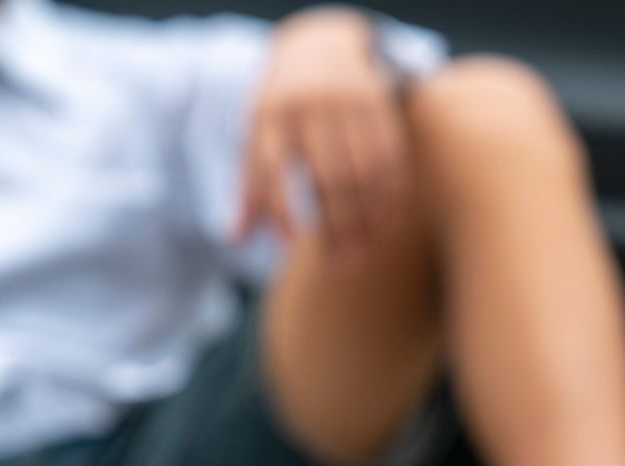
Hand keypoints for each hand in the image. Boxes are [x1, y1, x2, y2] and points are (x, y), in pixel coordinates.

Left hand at [237, 7, 408, 260]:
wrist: (321, 44)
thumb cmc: (281, 106)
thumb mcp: (256, 134)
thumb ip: (249, 187)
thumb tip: (233, 240)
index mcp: (270, 115)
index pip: (273, 169)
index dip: (281, 210)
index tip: (291, 247)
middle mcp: (310, 105)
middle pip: (327, 177)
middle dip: (336, 225)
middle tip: (341, 262)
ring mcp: (348, 101)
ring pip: (363, 171)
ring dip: (366, 217)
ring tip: (363, 251)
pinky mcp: (379, 101)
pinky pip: (390, 156)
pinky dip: (390, 194)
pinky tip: (385, 222)